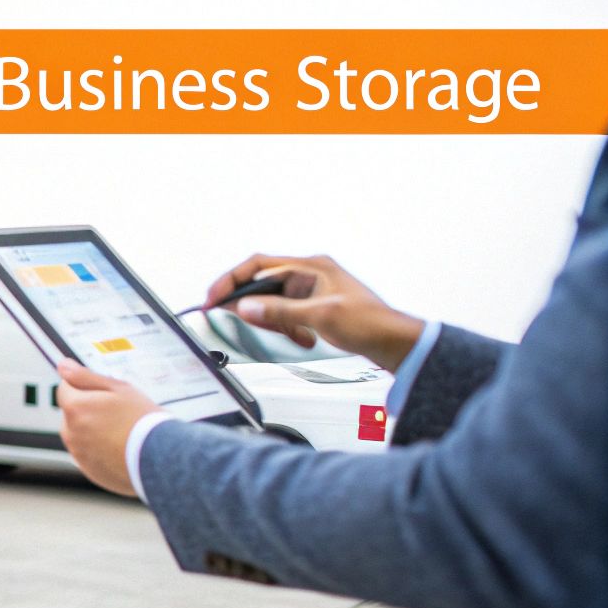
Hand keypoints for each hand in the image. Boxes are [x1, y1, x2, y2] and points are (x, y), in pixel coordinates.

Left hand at [56, 359, 161, 497]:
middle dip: (88, 408)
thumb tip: (62, 366)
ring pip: (78, 434)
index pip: (65, 388)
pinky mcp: (88, 469)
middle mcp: (71, 432)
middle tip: (116, 412)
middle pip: (71, 412)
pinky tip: (119, 447)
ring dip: (92, 430)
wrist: (160, 457)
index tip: (103, 392)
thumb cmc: (141, 420)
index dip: (84, 386)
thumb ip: (85, 376)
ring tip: (120, 431)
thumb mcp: (117, 388)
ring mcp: (78, 453)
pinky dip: (98, 449)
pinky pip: (87, 453)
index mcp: (75, 408)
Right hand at [204, 254, 424, 370]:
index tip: (214, 298)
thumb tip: (245, 307)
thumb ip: (280, 312)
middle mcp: (309, 274)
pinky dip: (287, 328)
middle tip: (237, 320)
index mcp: (311, 266)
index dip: (232, 280)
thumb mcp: (319, 316)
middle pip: (262, 284)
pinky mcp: (314, 307)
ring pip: (273, 302)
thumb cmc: (369, 322)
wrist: (394, 342)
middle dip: (250, 304)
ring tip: (288, 335)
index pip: (259, 265)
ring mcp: (311, 291)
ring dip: (273, 321)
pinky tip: (301, 339)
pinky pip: (286, 314)